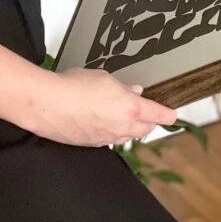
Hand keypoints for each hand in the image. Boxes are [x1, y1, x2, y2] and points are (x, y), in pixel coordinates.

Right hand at [26, 68, 177, 146]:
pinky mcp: (93, 143)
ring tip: (122, 113)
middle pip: (145, 129)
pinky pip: (110, 138)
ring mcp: (108, 138)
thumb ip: (123, 87)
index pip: (156, 113)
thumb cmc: (73, 86)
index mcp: (130, 108)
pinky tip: (102, 120)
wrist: (48, 105)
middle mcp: (122, 127)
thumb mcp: (103, 78)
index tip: (173, 115)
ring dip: (130, 126)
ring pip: (127, 135)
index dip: (167, 114)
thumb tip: (134, 91)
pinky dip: (112, 130)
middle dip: (149, 121)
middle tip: (148, 112)